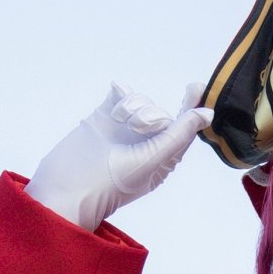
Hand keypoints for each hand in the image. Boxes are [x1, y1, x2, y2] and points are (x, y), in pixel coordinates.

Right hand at [28, 84, 208, 233]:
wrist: (66, 185)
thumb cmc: (112, 183)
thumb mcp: (152, 160)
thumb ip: (179, 135)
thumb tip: (206, 114)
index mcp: (162, 159)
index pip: (183, 130)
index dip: (191, 108)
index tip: (195, 87)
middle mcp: (144, 143)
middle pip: (160, 112)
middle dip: (150, 116)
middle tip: (136, 131)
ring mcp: (123, 128)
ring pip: (140, 100)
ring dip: (131, 108)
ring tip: (118, 124)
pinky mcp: (104, 116)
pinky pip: (120, 94)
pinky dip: (120, 94)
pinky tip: (114, 99)